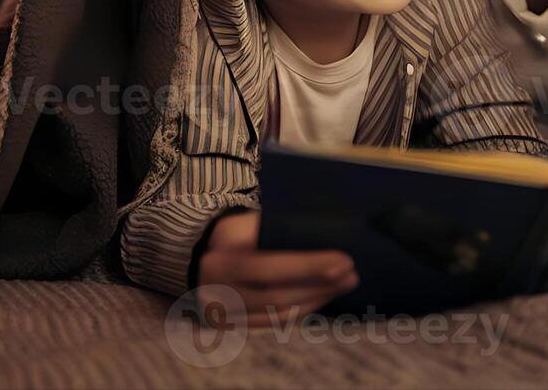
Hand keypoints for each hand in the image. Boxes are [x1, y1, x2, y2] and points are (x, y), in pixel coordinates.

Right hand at [195, 210, 357, 325]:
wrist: (196, 254)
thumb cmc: (234, 233)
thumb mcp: (247, 223)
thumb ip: (278, 231)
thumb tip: (326, 236)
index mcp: (221, 258)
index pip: (268, 266)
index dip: (308, 267)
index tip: (344, 260)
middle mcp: (217, 291)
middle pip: (275, 295)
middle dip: (319, 285)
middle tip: (351, 274)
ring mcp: (222, 314)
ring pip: (276, 313)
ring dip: (316, 300)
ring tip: (344, 284)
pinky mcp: (231, 326)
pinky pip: (272, 322)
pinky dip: (301, 311)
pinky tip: (322, 298)